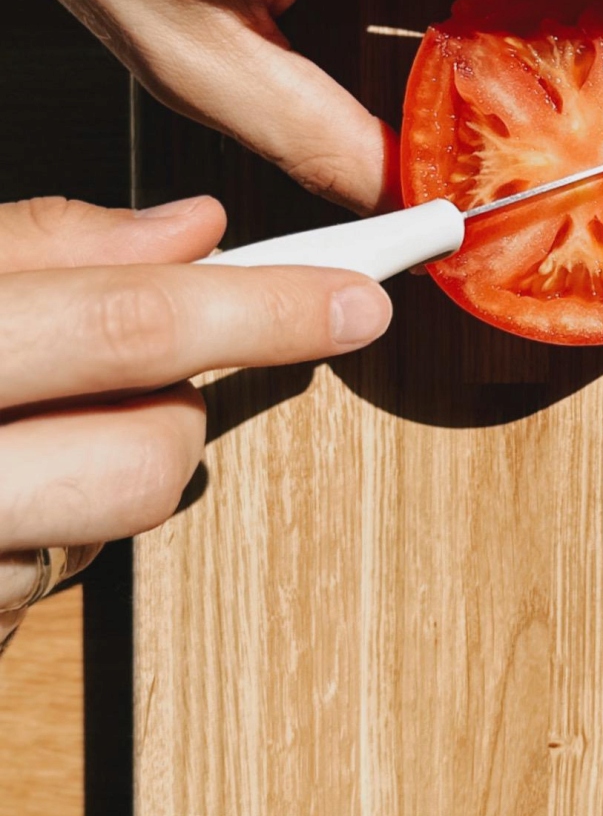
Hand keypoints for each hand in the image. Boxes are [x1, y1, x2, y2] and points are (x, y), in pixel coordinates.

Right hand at [0, 193, 390, 618]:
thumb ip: (46, 247)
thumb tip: (195, 230)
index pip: (131, 326)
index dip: (261, 310)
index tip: (354, 300)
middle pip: (150, 453)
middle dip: (177, 411)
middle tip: (136, 379)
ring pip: (114, 527)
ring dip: (109, 471)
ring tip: (30, 430)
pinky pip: (47, 584)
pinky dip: (47, 532)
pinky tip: (0, 494)